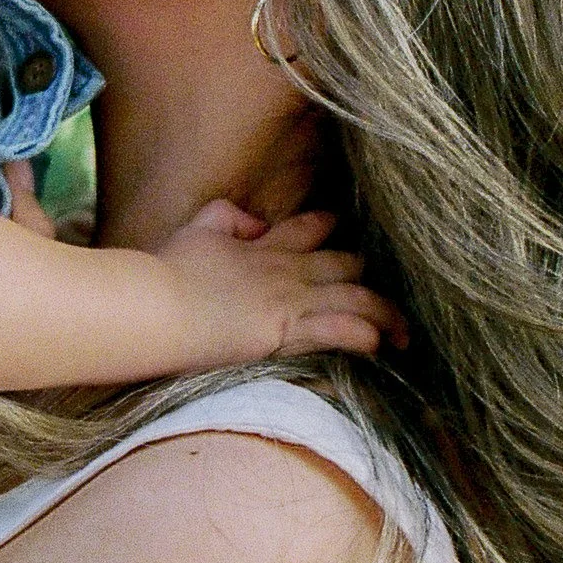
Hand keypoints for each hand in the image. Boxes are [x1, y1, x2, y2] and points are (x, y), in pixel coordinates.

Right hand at [152, 201, 406, 365]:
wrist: (157, 304)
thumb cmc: (166, 272)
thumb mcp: (197, 229)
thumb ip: (227, 216)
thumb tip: (255, 221)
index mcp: (264, 246)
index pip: (311, 229)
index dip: (331, 228)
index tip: (343, 233)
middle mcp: (286, 269)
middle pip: (347, 265)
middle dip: (370, 279)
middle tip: (390, 298)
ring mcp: (290, 298)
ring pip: (356, 299)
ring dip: (386, 316)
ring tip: (405, 333)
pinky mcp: (287, 328)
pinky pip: (339, 330)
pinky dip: (364, 336)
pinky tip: (381, 345)